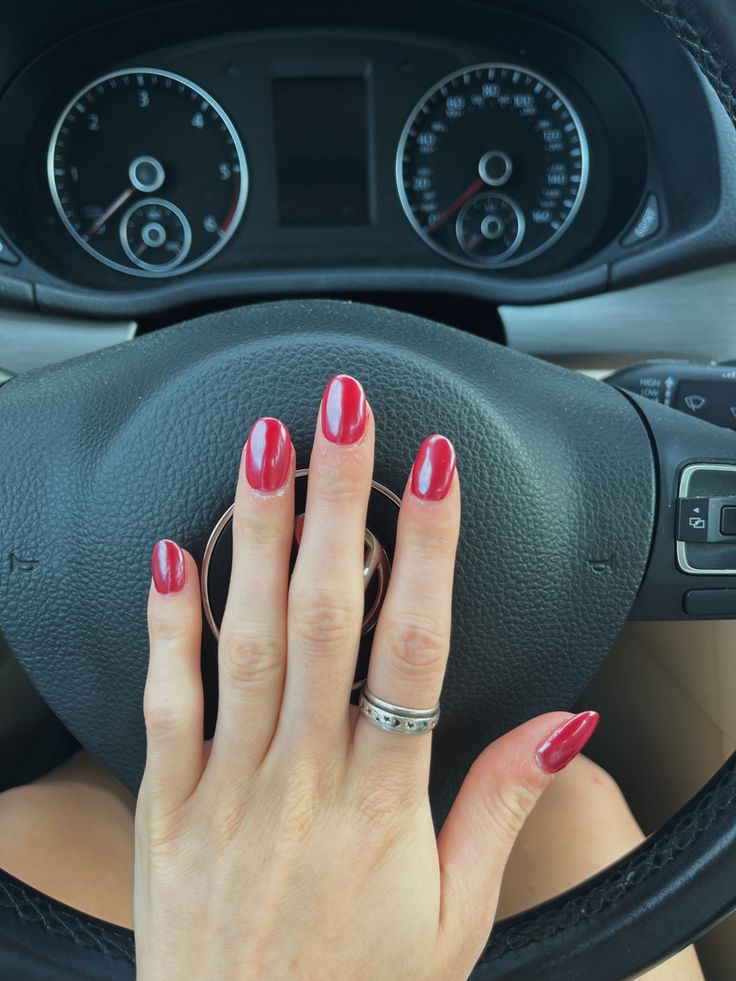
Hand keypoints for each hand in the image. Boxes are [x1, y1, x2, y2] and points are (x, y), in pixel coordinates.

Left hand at [134, 374, 597, 979]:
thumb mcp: (459, 918)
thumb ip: (504, 806)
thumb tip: (560, 723)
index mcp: (383, 806)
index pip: (416, 649)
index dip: (432, 549)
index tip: (434, 471)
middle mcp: (304, 781)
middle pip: (329, 615)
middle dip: (340, 502)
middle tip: (343, 416)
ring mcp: (229, 788)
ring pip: (246, 638)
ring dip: (258, 535)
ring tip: (266, 449)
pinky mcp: (168, 804)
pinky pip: (165, 700)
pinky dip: (166, 622)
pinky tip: (171, 552)